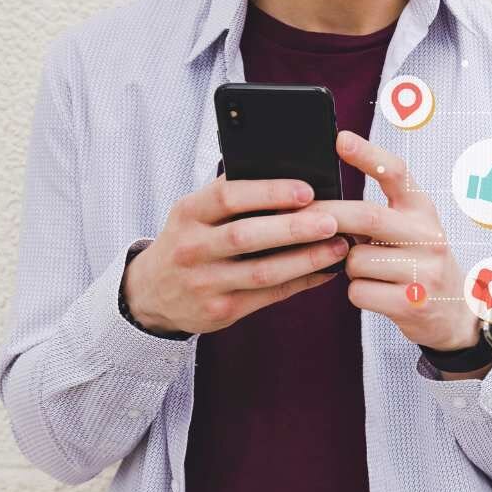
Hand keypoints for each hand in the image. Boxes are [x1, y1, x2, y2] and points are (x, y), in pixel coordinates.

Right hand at [123, 176, 348, 334]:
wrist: (152, 292)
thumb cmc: (190, 241)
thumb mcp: (195, 213)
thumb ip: (231, 199)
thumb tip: (293, 181)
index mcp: (188, 213)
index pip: (227, 196)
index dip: (269, 192)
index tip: (306, 190)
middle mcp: (192, 247)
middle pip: (246, 235)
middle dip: (293, 228)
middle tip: (332, 221)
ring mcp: (205, 282)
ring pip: (262, 271)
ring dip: (306, 259)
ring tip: (339, 247)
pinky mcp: (220, 310)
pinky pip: (269, 295)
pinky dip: (301, 282)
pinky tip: (325, 271)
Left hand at [308, 131, 478, 351]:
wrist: (456, 313)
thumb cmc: (419, 264)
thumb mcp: (412, 230)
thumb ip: (379, 214)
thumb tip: (321, 205)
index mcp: (423, 211)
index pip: (397, 174)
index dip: (368, 155)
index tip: (341, 140)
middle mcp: (428, 236)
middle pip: (366, 216)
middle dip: (327, 216)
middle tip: (297, 217)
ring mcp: (423, 271)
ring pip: (356, 260)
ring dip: (347, 266)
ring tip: (369, 271)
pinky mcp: (412, 303)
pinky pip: (358, 291)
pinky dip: (356, 292)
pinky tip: (375, 293)